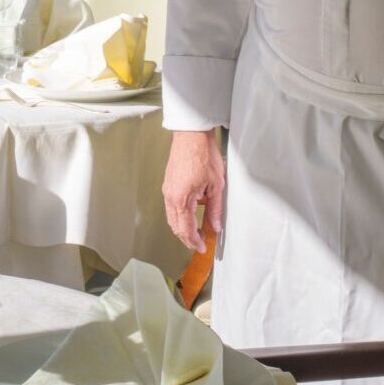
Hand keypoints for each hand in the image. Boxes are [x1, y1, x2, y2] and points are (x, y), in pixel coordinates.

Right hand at [163, 130, 225, 251]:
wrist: (192, 135)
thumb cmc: (203, 155)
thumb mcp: (216, 186)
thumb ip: (215, 209)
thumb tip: (215, 225)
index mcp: (181, 199)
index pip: (186, 229)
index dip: (194, 242)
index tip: (202, 248)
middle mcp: (170, 196)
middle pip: (175, 226)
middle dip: (187, 238)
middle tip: (200, 243)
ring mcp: (167, 190)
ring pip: (171, 217)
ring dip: (183, 228)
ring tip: (197, 231)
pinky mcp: (168, 184)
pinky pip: (171, 207)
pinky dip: (180, 216)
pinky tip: (191, 214)